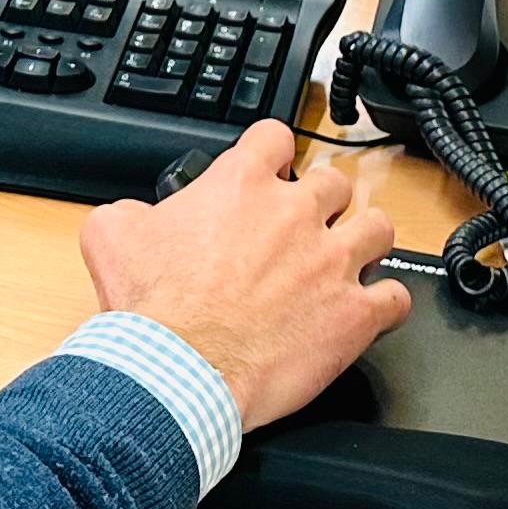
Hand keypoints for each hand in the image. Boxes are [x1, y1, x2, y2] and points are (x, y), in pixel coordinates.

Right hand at [76, 123, 411, 427]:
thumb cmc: (152, 310)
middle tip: (307, 227)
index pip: (275, 137)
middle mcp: (294, 214)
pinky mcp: (354, 314)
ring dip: (365, 240)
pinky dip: (386, 303)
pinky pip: (395, 296)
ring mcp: (331, 262)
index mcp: (240, 185)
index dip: (274, 152)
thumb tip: (137, 215)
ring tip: (350, 258)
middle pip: (335, 182)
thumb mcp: (111, 234)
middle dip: (324, 202)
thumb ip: (133, 210)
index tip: (273, 168)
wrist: (178, 371)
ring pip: (378, 227)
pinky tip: (370, 310)